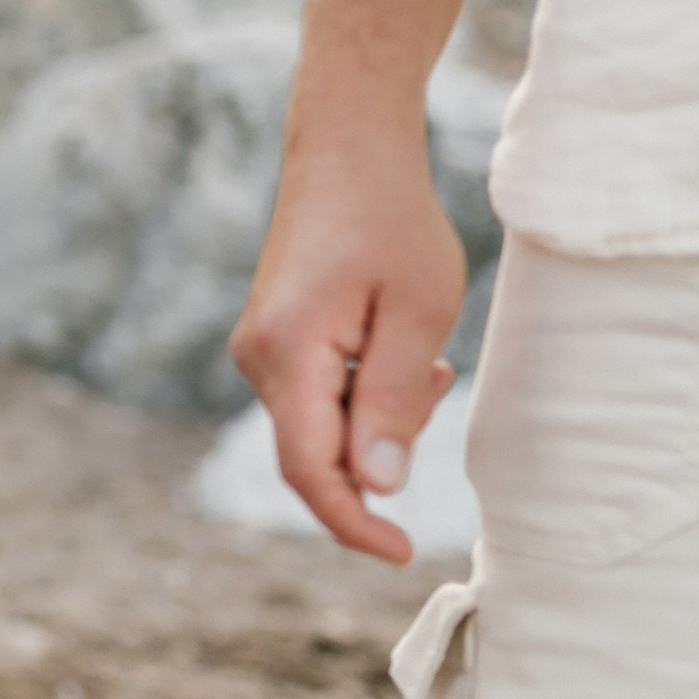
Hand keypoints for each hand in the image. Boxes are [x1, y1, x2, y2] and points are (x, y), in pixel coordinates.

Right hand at [229, 124, 464, 564]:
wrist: (346, 148)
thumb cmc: (390, 218)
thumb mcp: (418, 309)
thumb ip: (396, 399)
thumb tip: (376, 486)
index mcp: (287, 351)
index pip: (310, 468)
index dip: (354, 522)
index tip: (403, 550)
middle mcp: (258, 358)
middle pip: (315, 451)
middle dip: (380, 453)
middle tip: (440, 379)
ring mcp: (260, 350)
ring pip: (320, 425)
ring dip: (379, 417)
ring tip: (430, 355)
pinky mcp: (275, 341)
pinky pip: (319, 396)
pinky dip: (366, 394)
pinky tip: (404, 350)